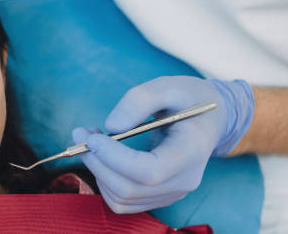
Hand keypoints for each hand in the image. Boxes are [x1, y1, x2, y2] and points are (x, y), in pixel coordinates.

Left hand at [72, 76, 253, 212]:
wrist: (206, 120)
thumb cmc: (187, 99)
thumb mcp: (168, 86)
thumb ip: (139, 100)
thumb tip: (112, 126)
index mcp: (192, 152)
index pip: (149, 171)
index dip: (114, 158)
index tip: (92, 137)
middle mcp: (184, 181)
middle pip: (129, 188)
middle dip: (97, 162)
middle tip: (81, 133)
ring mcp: (171, 193)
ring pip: (121, 197)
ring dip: (96, 170)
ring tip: (91, 140)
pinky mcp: (157, 197)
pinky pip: (122, 201)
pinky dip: (103, 181)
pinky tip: (102, 157)